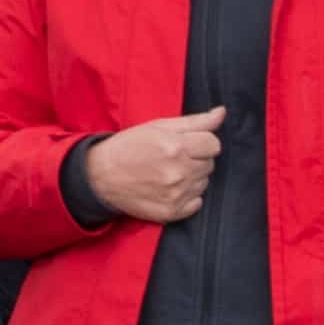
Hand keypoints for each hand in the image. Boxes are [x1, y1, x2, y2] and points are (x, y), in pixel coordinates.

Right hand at [86, 108, 228, 224]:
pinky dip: (188, 196)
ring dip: (192, 177)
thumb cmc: (130, 146)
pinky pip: (196, 203)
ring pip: (204, 183)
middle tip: (174, 157)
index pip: (213, 144)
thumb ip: (195, 121)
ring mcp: (175, 195)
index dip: (202, 141)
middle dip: (196, 158)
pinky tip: (170, 188)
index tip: (187, 143)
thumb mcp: (159, 126)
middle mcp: (178, 172)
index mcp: (176, 147)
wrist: (101, 175)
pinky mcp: (171, 212)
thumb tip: (222, 113)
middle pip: (210, 164)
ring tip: (169, 172)